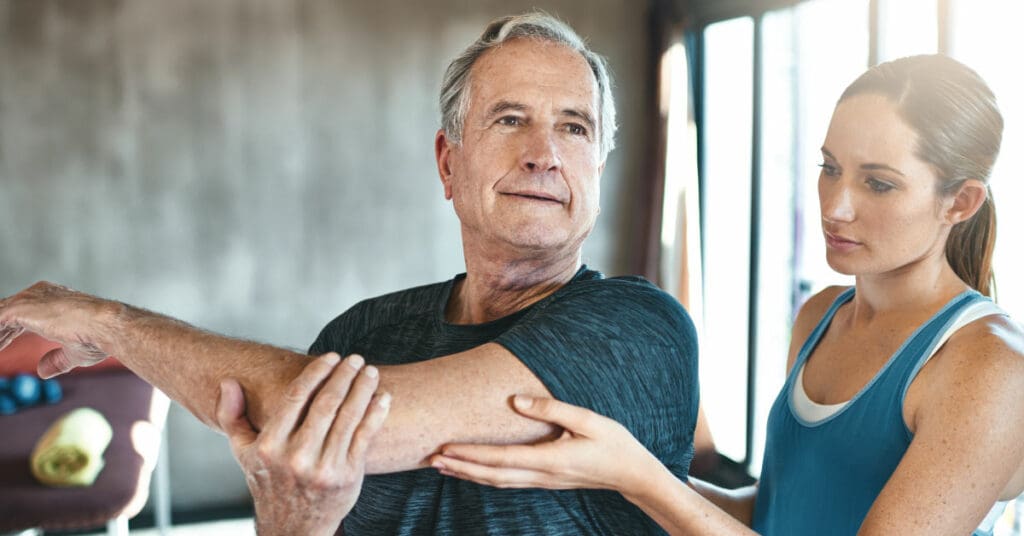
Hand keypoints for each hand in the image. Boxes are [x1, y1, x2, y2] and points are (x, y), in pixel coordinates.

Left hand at [0, 282, 120, 377]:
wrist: (105, 326)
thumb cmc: (97, 337)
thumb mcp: (74, 352)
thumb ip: (56, 359)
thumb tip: (43, 371)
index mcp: (53, 299)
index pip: (21, 313)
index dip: (9, 331)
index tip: (3, 344)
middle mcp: (39, 294)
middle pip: (7, 312)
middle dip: (0, 332)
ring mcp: (29, 299)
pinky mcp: (19, 308)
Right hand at [216, 352, 390, 535]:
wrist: (292, 528)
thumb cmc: (270, 483)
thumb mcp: (243, 453)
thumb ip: (232, 417)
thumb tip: (229, 382)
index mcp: (270, 446)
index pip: (296, 397)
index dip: (317, 372)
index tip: (331, 356)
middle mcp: (297, 456)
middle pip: (326, 403)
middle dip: (344, 375)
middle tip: (356, 359)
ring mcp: (324, 467)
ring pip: (348, 417)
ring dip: (363, 389)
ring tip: (371, 372)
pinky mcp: (347, 476)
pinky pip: (365, 437)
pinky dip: (376, 414)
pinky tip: (382, 397)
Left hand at [430, 395, 660, 495]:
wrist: (632, 474)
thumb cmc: (613, 443)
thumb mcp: (587, 419)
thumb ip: (550, 408)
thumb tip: (515, 400)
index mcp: (549, 459)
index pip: (500, 458)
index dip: (470, 454)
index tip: (446, 448)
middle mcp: (541, 475)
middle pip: (491, 475)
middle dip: (460, 467)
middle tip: (430, 459)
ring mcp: (543, 481)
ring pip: (498, 482)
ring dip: (469, 474)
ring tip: (443, 465)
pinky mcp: (546, 481)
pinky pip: (508, 481)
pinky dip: (485, 477)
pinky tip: (474, 471)